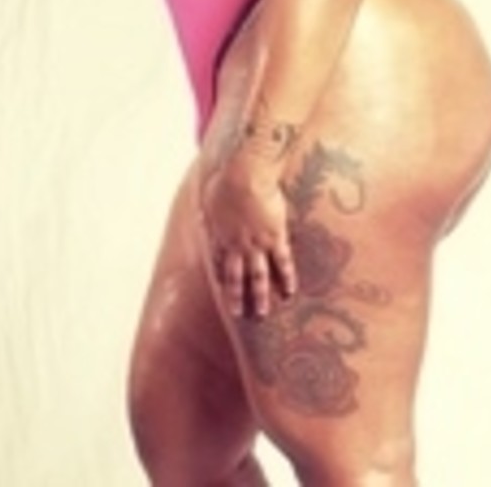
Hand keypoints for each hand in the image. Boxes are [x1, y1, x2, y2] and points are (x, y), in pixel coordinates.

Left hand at [197, 160, 297, 318]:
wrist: (244, 175)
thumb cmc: (224, 182)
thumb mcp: (209, 198)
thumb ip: (208, 210)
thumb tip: (201, 213)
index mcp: (219, 237)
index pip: (218, 266)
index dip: (220, 282)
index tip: (222, 296)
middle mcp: (237, 246)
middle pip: (236, 278)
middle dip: (237, 298)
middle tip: (240, 315)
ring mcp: (256, 244)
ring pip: (258, 277)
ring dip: (260, 297)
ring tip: (263, 313)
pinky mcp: (275, 236)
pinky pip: (282, 262)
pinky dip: (286, 277)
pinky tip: (290, 291)